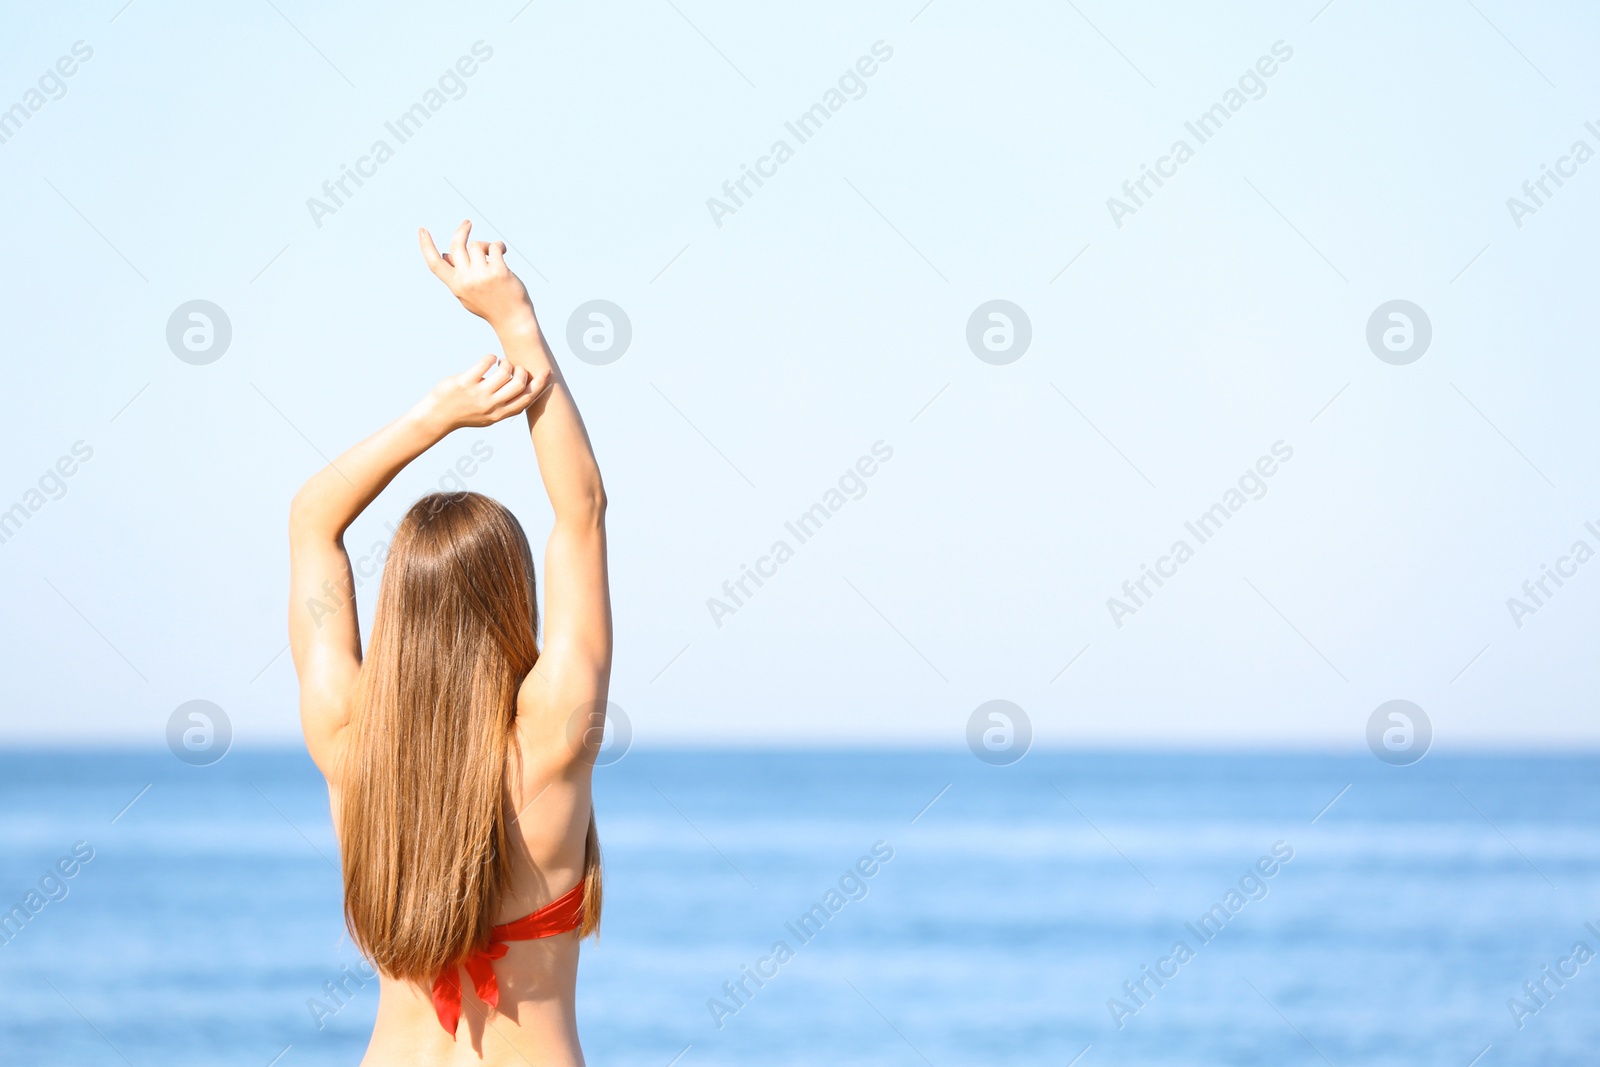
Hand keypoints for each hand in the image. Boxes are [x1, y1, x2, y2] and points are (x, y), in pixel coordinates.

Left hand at [413, 355, 549, 434]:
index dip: (540, 384)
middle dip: (520, 370)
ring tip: (499, 362)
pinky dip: (490, 357)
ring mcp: (479, 394)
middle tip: (512, 367)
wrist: (436, 417)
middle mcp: (491, 406)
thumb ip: (503, 405)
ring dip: (506, 362)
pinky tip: (487, 359)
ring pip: (505, 372)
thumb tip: (522, 387)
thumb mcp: (487, 415)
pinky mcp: (465, 382)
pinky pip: (485, 363)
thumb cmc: (464, 413)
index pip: (527, 399)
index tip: (546, 372)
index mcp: (500, 414)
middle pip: (519, 384)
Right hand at [419, 220, 534, 329]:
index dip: (426, 246)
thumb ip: (456, 275)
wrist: (513, 320)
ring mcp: (482, 276)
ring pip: (476, 245)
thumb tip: (445, 254)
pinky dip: (499, 246)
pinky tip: (503, 250)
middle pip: (456, 246)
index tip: (422, 230)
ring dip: (485, 245)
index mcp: (455, 286)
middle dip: (461, 231)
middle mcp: (466, 280)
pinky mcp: (499, 272)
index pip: (435, 264)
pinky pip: (494, 247)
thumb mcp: (467, 294)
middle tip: (467, 223)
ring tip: (494, 251)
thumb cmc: (490, 305)